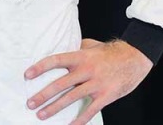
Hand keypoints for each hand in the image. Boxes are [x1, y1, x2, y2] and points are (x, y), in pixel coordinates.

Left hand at [24, 38, 152, 123]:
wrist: (135, 57)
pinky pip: (90, 110)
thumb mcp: (90, 45)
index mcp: (80, 56)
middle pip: (60, 84)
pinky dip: (79, 120)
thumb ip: (76, 49)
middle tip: (30, 103)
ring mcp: (96, 84)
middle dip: (43, 95)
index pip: (55, 61)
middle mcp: (86, 70)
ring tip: (41, 115)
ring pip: (71, 98)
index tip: (27, 75)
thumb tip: (61, 47)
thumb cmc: (110, 51)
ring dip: (54, 108)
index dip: (40, 67)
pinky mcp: (106, 96)